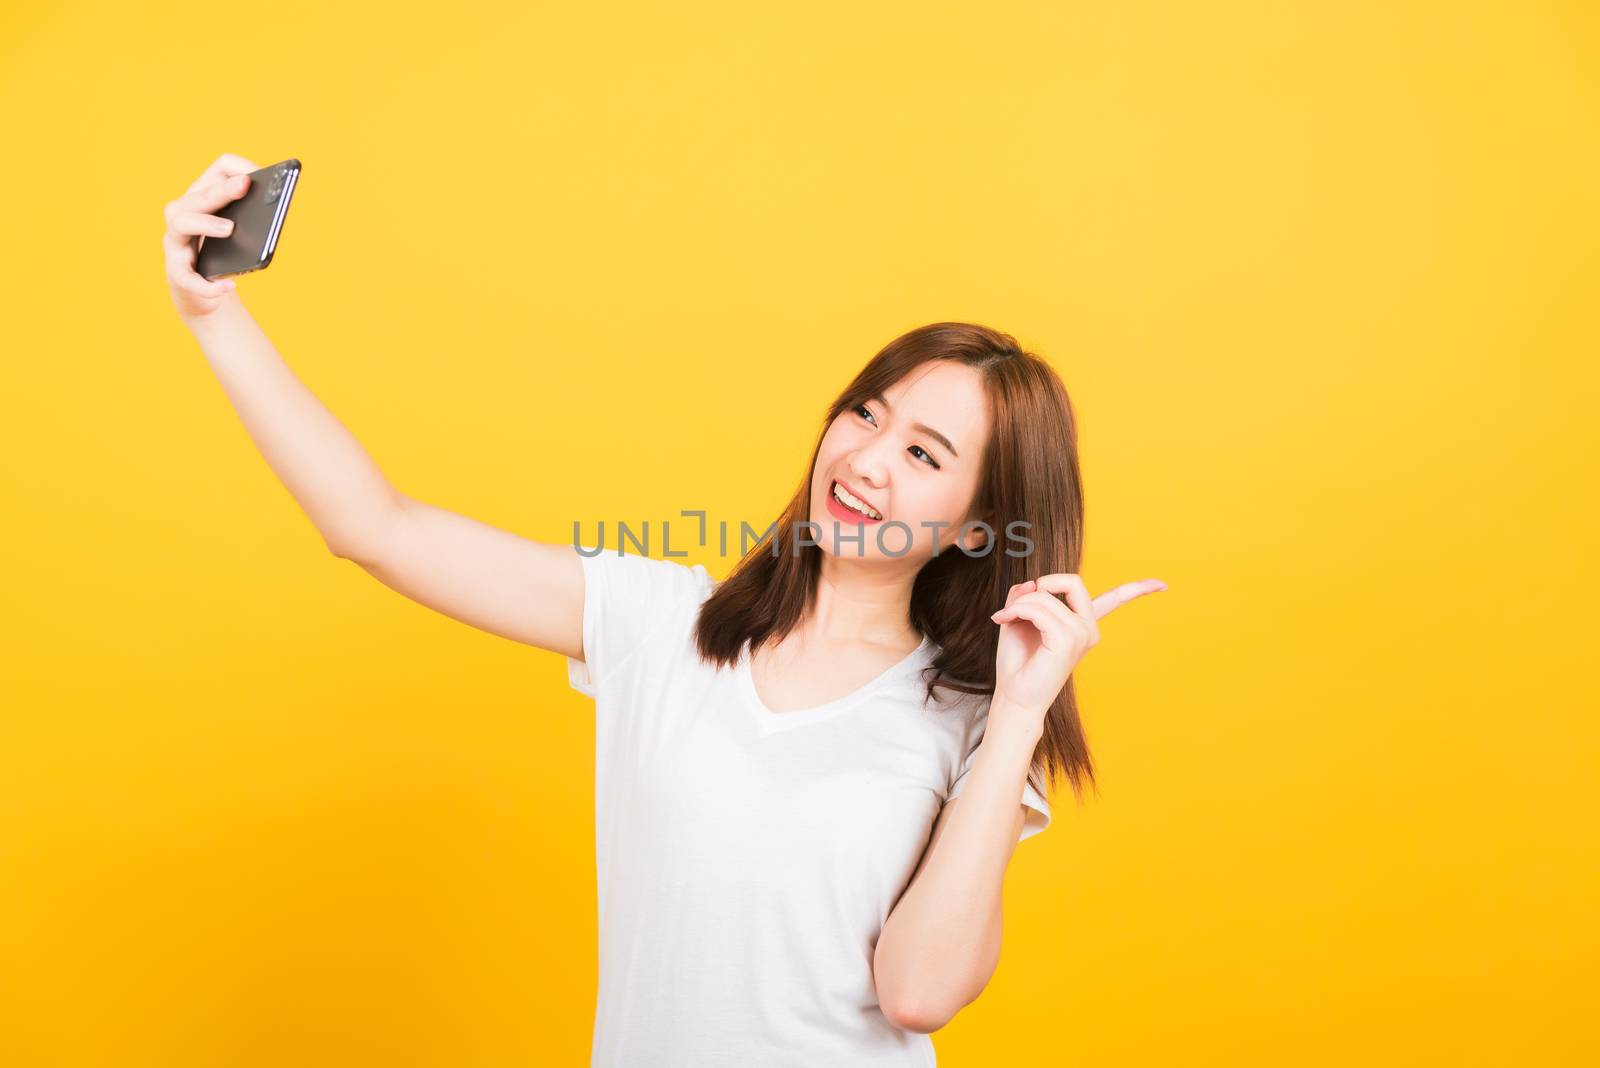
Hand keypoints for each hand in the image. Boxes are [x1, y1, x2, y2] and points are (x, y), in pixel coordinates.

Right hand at [162, 153, 258, 319]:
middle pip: (198, 195)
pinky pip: (188, 277)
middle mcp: (183, 213)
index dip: (239, 168)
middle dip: (222, 190)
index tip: (261, 176)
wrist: (201, 291)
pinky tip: (230, 286)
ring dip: (205, 223)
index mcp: (205, 196)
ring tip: (230, 229)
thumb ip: (254, 216)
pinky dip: (208, 284)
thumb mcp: (240, 231)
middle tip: (245, 187)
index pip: (219, 169)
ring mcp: (176, 242)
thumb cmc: (223, 253)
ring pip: (180, 223)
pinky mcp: (177, 272)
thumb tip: (277, 207)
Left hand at [987, 574, 1167, 734]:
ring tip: (1005, 618)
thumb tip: (1032, 582)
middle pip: (1073, 581)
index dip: (1138, 589)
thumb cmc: (1018, 662)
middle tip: (1020, 603)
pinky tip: (1004, 620)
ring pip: (1047, 595)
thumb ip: (1026, 596)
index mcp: (1082, 626)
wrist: (1014, 697)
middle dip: (1043, 583)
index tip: (1162, 584)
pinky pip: (1039, 608)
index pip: (1115, 601)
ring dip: (1019, 603)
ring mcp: (1082, 635)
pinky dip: (1017, 610)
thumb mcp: (1018, 618)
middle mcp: (1088, 630)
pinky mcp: (1068, 641)